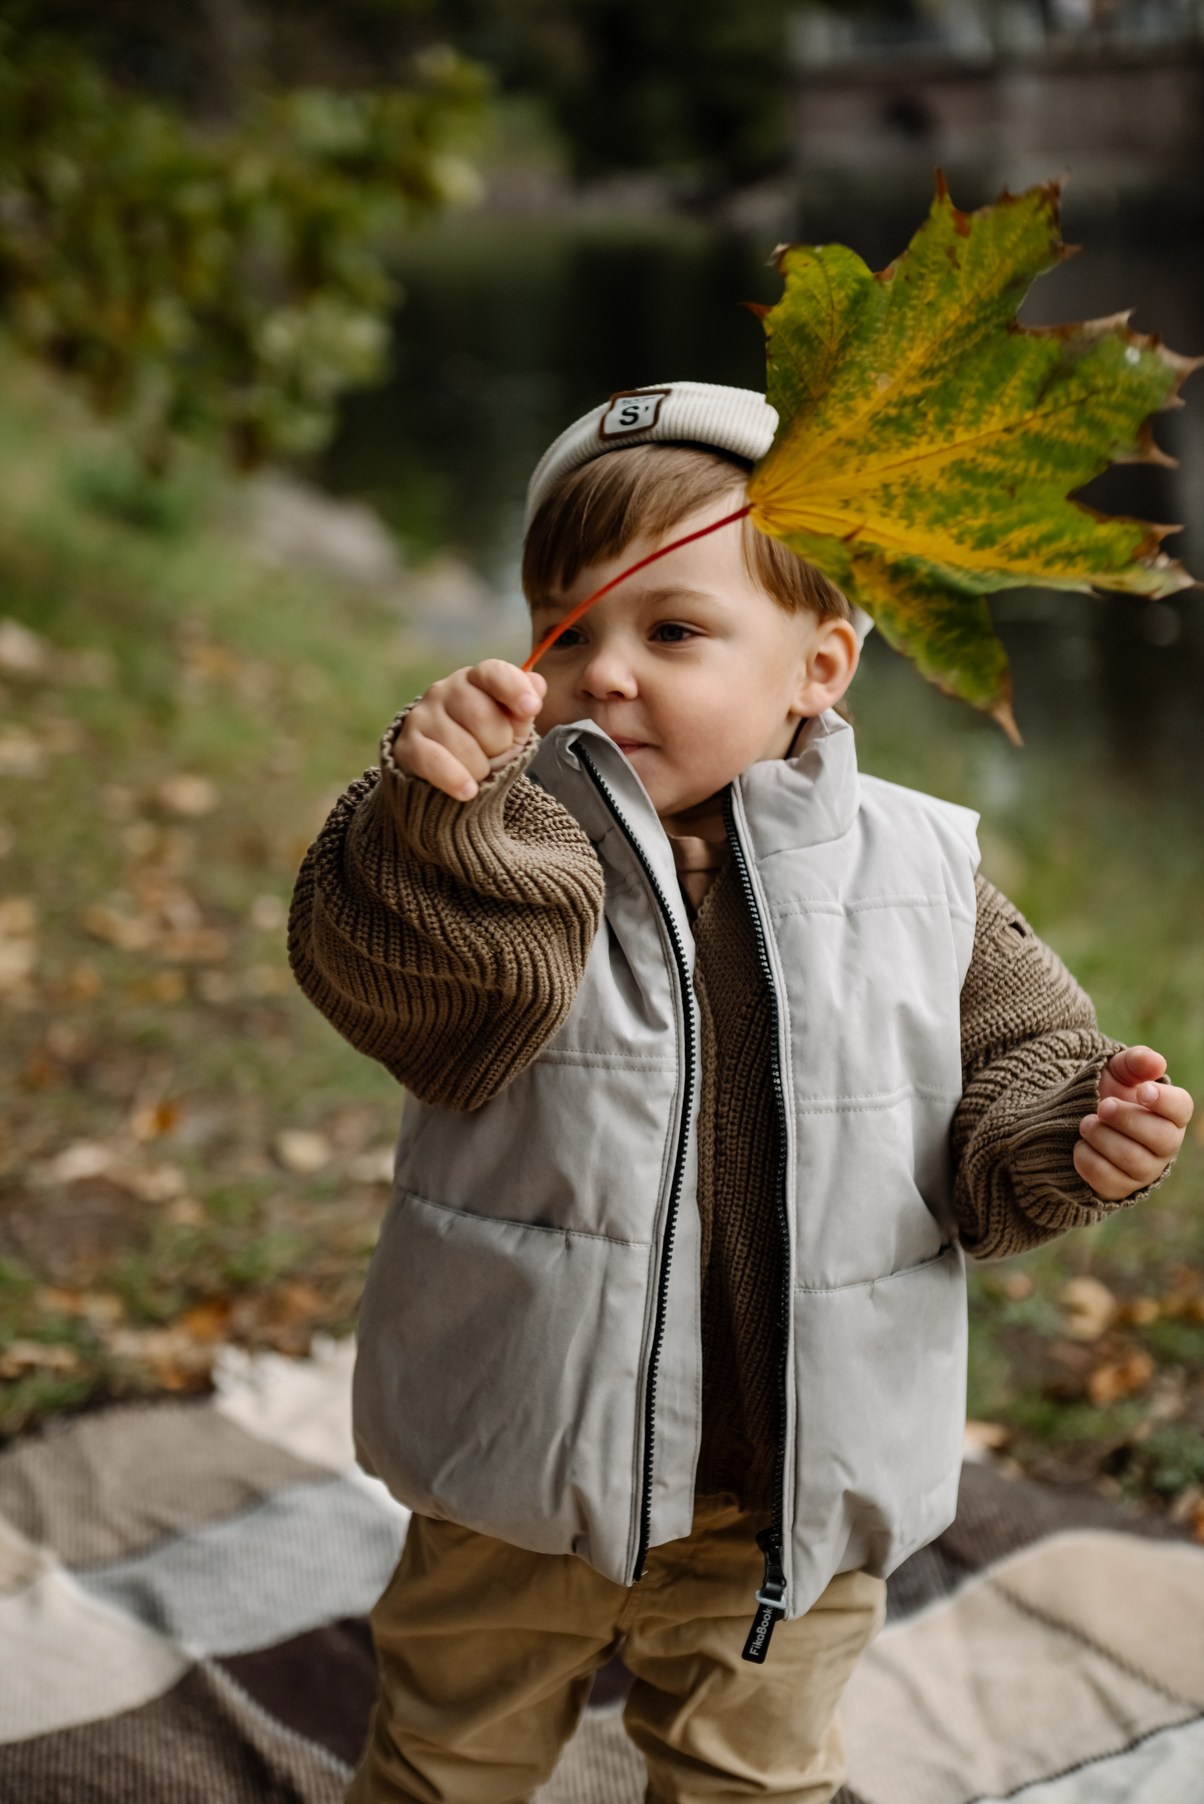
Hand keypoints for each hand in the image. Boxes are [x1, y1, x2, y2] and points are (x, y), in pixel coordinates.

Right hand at [392, 661, 545, 800]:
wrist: (448, 774)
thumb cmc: (486, 743)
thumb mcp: (512, 725)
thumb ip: (524, 705)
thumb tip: (537, 685)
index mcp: (475, 679)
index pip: (493, 673)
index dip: (514, 688)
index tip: (531, 708)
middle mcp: (444, 690)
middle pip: (482, 715)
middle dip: (498, 743)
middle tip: (494, 752)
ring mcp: (422, 716)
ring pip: (462, 746)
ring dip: (480, 768)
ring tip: (477, 768)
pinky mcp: (407, 745)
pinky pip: (435, 762)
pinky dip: (455, 779)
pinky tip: (468, 791)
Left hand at [1074, 1045, 1193, 1200]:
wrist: (1076, 1120)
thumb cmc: (1108, 1093)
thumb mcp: (1118, 1072)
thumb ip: (1135, 1062)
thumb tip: (1156, 1061)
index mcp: (1170, 1113)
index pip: (1182, 1109)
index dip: (1165, 1101)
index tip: (1142, 1091)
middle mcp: (1164, 1145)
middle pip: (1160, 1138)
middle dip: (1127, 1119)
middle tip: (1102, 1106)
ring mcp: (1144, 1170)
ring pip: (1133, 1160)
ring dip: (1103, 1138)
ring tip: (1086, 1123)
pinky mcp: (1120, 1188)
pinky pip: (1107, 1179)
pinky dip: (1088, 1158)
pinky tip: (1080, 1144)